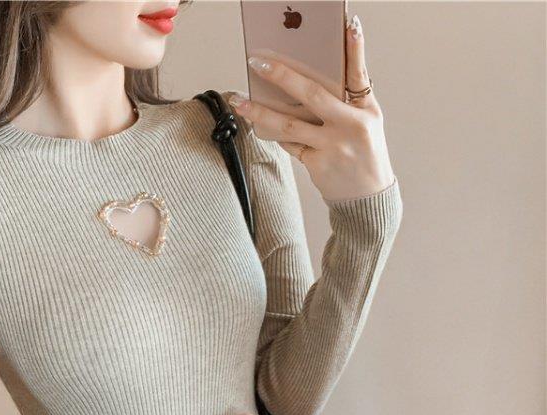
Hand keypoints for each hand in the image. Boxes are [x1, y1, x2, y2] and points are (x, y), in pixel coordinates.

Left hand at [229, 14, 396, 201]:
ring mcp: (332, 146)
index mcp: (366, 110)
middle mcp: (351, 126)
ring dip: (260, 112)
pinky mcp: (317, 164)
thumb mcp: (367, 123)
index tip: (348, 24)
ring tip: (239, 100)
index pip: (360, 73)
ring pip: (289, 125)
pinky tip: (261, 124)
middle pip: (312, 95)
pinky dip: (276, 134)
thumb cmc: (364, 153)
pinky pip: (290, 145)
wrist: (367, 198)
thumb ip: (346, 101)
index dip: (355, 48)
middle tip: (257, 63)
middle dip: (282, 76)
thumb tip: (308, 80)